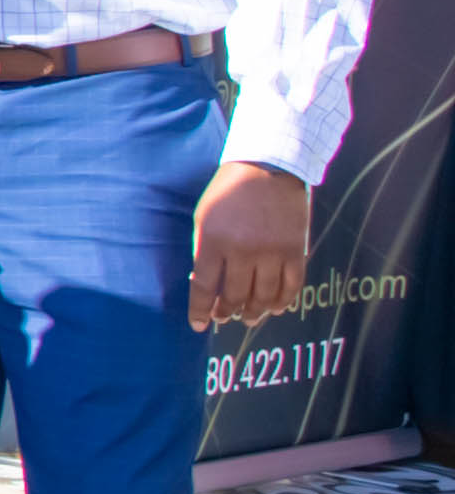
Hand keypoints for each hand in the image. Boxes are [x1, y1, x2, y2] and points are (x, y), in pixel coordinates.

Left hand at [191, 159, 315, 334]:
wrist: (268, 168)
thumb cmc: (228, 192)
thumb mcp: (204, 217)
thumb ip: (204, 250)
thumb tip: (205, 284)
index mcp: (214, 241)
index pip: (204, 286)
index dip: (200, 310)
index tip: (198, 325)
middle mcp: (243, 251)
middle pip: (235, 295)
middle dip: (227, 312)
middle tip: (224, 318)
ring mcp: (272, 252)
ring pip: (264, 295)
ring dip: (255, 311)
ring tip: (248, 318)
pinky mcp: (295, 250)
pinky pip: (291, 285)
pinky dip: (283, 301)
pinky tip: (274, 308)